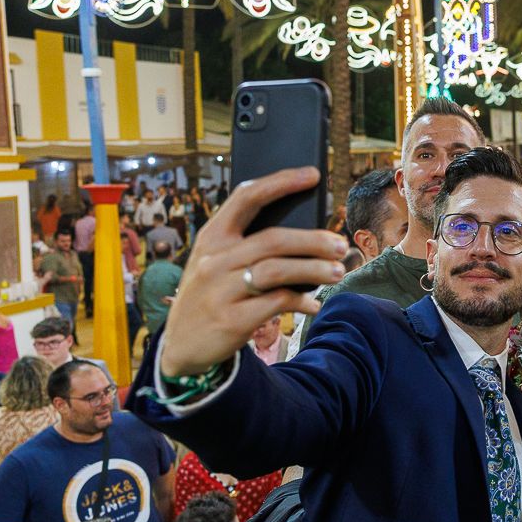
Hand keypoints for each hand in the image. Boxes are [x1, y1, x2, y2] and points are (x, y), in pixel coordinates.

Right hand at [161, 168, 345, 377]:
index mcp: (211, 238)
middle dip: (313, 240)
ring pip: (278, 270)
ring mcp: (220, 290)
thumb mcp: (215, 264)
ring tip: (338, 272)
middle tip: (340, 244)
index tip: (313, 175)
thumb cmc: (211, 295)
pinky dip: (301, 301)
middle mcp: (213, 260)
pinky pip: (277, 302)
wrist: (181, 346)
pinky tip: (314, 304)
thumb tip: (306, 233)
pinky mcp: (231, 319)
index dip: (281, 182)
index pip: (246, 198)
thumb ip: (248, 246)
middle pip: (273, 239)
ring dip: (314, 270)